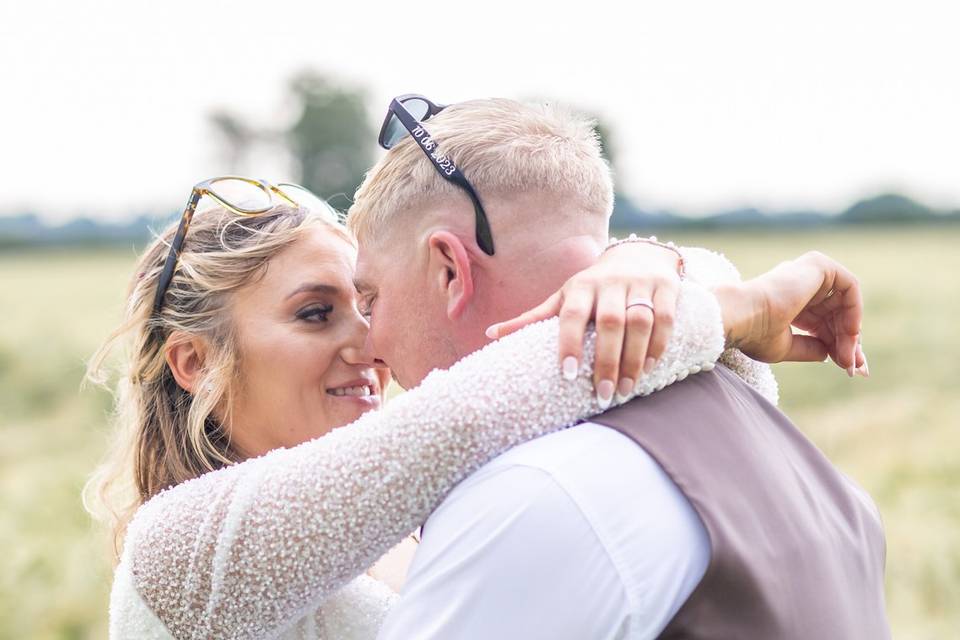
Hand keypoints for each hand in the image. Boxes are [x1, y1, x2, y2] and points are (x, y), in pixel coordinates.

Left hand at [485, 241, 682, 406]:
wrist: (638, 256)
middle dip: (607, 361)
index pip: (572, 315)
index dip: (569, 343)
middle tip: (602, 396)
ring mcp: (640, 284)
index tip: (568, 375)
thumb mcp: (563, 298)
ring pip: (640, 322)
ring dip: (634, 359)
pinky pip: (665, 319)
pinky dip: (657, 346)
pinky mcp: (667, 288)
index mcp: (580, 287)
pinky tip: (648, 370)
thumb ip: (533, 318)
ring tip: (625, 389)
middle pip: (611, 323)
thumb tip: (491, 334)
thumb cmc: (592, 287)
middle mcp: (610, 283)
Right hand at [714, 251, 866, 375]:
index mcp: (790, 302)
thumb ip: (809, 349)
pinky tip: (849, 332)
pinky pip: (850, 286)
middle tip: (853, 367)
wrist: (741, 317)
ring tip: (847, 357)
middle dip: (848, 342)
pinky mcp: (818, 265)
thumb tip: (831, 355)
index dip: (839, 345)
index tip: (849, 368)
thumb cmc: (754, 333)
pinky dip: (855, 310)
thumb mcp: (785, 347)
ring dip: (850, 333)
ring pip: (845, 304)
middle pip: (837, 315)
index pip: (824, 322)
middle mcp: (801, 285)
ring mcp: (809, 273)